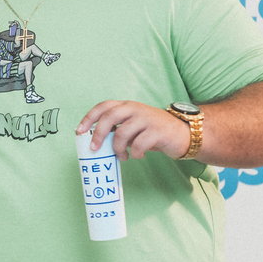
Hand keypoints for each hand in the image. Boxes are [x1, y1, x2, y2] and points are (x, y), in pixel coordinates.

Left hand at [76, 100, 190, 160]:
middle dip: (98, 134)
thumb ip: (117, 129)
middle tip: (95, 149)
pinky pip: (138, 144)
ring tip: (123, 156)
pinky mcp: (158, 131)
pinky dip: (134, 153)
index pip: (103, 106)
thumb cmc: (153, 132)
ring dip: (118, 149)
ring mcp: (147, 119)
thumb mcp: (134, 126)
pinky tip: (138, 155)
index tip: (79, 131)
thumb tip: (96, 142)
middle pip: (109, 117)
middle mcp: (136, 109)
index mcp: (127, 106)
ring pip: (122, 133)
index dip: (89, 117)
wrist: (183, 134)